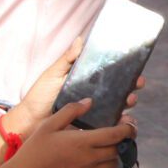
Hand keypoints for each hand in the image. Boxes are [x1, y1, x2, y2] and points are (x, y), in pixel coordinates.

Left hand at [7, 40, 142, 138]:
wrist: (30, 121)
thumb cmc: (40, 96)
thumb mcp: (54, 74)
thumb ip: (68, 59)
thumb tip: (81, 38)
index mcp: (87, 82)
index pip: (110, 76)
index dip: (124, 72)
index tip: (134, 67)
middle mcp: (94, 97)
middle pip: (119, 91)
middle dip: (132, 87)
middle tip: (136, 84)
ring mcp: (95, 113)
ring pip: (119, 108)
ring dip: (129, 104)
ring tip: (130, 100)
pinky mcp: (92, 128)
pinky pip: (110, 126)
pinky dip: (120, 123)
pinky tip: (125, 120)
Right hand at [10, 99, 136, 167]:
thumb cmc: (34, 151)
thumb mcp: (49, 125)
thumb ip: (71, 111)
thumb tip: (89, 102)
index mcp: (83, 142)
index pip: (116, 135)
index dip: (127, 128)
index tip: (130, 124)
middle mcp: (90, 159)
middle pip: (117, 150)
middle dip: (120, 141)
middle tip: (116, 135)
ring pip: (113, 165)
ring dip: (112, 156)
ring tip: (103, 149)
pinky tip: (94, 165)